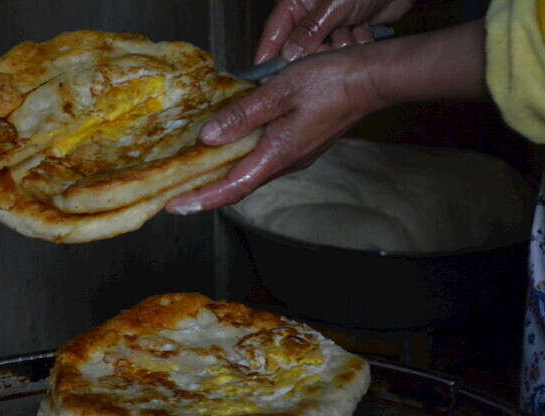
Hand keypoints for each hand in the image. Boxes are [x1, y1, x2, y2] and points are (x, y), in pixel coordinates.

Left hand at [167, 48, 384, 213]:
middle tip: (174, 195)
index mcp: (277, 155)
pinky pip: (261, 159)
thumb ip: (242, 116)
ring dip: (220, 177)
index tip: (176, 206)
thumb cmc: (330, 82)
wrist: (370, 80)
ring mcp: (293, 156)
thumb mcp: (278, 92)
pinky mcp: (298, 146)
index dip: (202, 200)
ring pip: (249, 173)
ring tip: (191, 174)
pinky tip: (225, 147)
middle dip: (205, 194)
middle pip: (237, 186)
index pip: (232, 188)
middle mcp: (285, 163)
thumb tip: (209, 137)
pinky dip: (238, 160)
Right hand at [256, 0, 413, 63]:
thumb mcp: (334, 4)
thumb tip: (288, 58)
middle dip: (317, 53)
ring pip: (322, 56)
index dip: (268, 61)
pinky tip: (364, 29)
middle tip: (331, 45)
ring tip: (354, 28)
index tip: (268, 83)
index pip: (272, 38)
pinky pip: (342, 55)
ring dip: (341, 46)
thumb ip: (309, 31)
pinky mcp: (345, 36)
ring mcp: (326, 28)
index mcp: (294, 5)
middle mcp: (306, 18)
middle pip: (297, 52)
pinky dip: (355, 46)